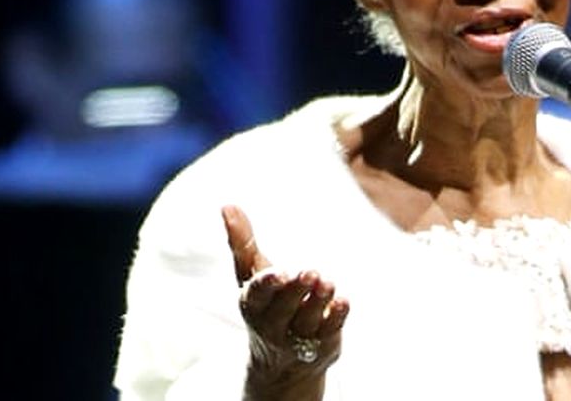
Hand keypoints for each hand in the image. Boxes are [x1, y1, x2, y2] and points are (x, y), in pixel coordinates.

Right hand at [222, 204, 349, 399]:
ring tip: (327, 283)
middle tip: (310, 272)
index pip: (257, 295)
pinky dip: (336, 317)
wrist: (280, 365)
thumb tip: (228, 205)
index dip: (267, 285)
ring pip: (308, 320)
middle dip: (295, 291)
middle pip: (283, 309)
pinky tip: (343, 302)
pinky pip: (330, 331)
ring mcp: (298, 337)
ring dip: (317, 301)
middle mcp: (273, 325)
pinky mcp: (322, 344)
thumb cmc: (265, 304)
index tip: (279, 273)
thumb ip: (242, 243)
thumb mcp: (251, 276)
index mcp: (253, 304)